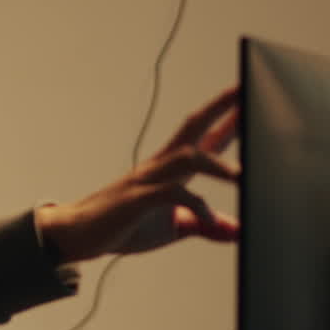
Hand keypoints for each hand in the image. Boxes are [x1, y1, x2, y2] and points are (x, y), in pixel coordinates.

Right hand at [36, 86, 239, 261]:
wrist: (79, 234)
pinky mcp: (137, 200)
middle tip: (248, 94)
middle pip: (194, 126)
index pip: (204, 134)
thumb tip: (236, 230)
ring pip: (187, 158)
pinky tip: (209, 218)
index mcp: (171, 168)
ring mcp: (148, 179)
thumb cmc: (123, 225)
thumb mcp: (173, 228)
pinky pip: (170, 194)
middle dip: (221, 109)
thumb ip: (204, 225)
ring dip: (217, 165)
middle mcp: (160, 165)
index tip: (250, 97)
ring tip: (244, 176)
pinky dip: (194, 205)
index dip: (228, 115)